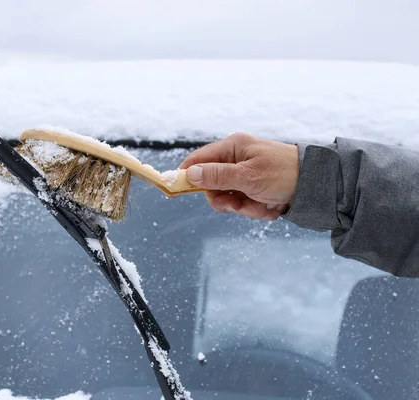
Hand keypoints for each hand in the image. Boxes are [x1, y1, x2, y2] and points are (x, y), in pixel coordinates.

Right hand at [179, 133, 298, 220]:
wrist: (318, 185)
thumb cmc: (284, 173)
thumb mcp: (248, 175)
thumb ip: (217, 176)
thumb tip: (189, 174)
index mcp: (233, 147)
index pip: (199, 159)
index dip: (186, 175)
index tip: (175, 191)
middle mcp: (236, 160)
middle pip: (210, 185)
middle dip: (225, 200)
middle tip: (236, 204)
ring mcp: (245, 176)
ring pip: (228, 199)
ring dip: (244, 208)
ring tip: (262, 205)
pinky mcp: (254, 190)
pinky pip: (243, 205)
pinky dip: (255, 210)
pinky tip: (271, 206)